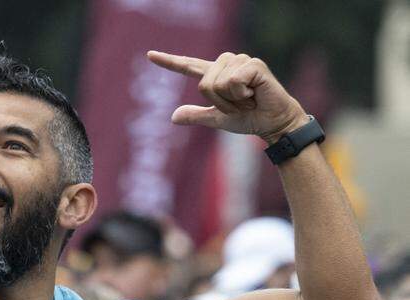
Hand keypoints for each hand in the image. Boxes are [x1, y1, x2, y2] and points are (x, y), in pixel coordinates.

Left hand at [147, 51, 308, 143]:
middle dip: (218, 102)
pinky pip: (232, 82)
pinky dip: (241, 94)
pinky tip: (254, 93)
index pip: (188, 65)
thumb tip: (173, 117)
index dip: (169, 61)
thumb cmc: (248, 119)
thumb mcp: (217, 120)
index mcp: (216, 75)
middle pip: (204, 83)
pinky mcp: (254, 64)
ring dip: (231, 100)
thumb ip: (197, 116)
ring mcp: (241, 61)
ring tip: (247, 99)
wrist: (272, 123)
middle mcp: (227, 63)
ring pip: (217, 83)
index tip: (150, 55)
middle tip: (238, 105)